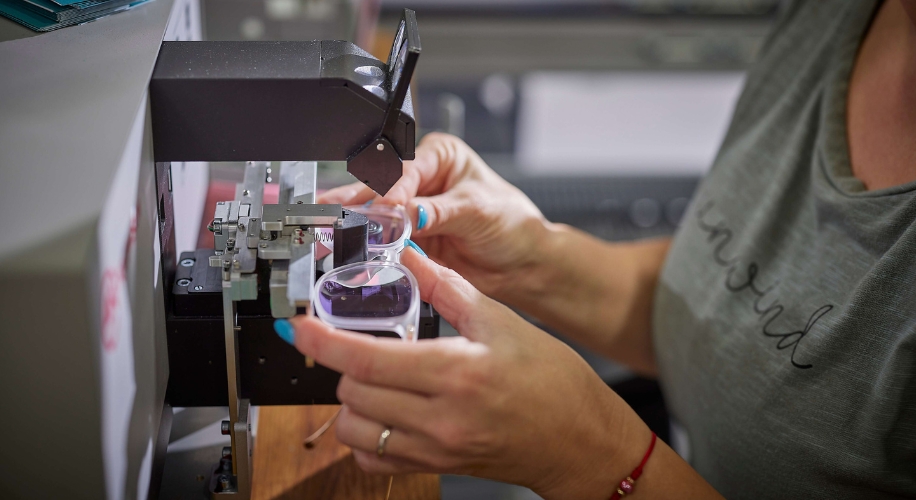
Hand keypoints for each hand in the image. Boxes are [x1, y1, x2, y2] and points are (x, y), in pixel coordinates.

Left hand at [284, 249, 650, 498]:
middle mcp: (441, 417)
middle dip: (346, 362)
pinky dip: (366, 435)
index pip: (368, 361)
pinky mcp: (435, 466)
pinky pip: (373, 460)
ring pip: (355, 429)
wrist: (579, 439)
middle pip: (353, 392)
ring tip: (377, 378)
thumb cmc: (552, 382)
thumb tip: (409, 257)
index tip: (299, 326)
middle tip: (362, 342)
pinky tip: (387, 412)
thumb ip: (446, 287)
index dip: (323, 342)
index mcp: (457, 372)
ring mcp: (436, 448)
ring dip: (353, 399)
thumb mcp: (502, 321)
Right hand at [319, 133, 550, 300]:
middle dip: (361, 201)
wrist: (523, 265)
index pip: (407, 168)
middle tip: (339, 211)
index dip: (392, 188)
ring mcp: (413, 211)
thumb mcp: (476, 209)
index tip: (384, 206)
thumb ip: (437, 211)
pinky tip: (353, 245)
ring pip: (377, 214)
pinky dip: (370, 245)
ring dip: (359, 223)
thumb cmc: (513, 224)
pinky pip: (384, 241)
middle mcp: (422, 180)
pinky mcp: (409, 240)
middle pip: (383, 187)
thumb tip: (404, 213)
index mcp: (439, 156)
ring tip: (337, 227)